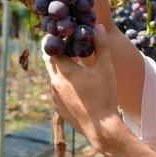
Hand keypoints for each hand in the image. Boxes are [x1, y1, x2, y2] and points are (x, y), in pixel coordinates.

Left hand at [44, 24, 126, 148]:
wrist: (102, 129)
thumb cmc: (105, 96)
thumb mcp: (106, 69)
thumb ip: (101, 45)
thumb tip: (98, 27)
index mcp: (64, 71)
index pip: (52, 48)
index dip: (57, 40)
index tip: (63, 34)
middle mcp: (54, 83)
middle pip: (50, 62)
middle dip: (58, 53)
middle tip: (68, 46)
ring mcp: (54, 97)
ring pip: (54, 77)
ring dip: (61, 69)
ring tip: (75, 65)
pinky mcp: (58, 108)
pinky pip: (57, 91)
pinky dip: (63, 84)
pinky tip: (77, 85)